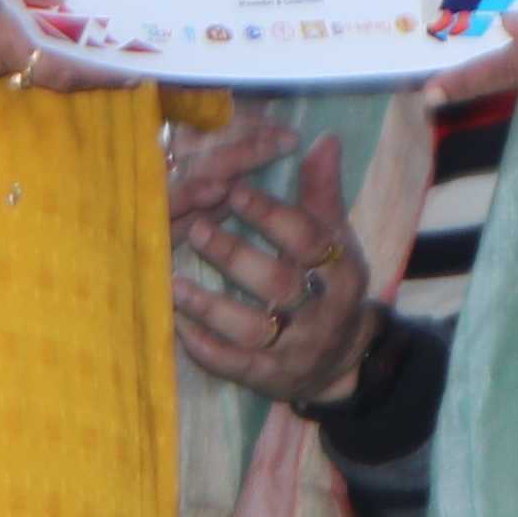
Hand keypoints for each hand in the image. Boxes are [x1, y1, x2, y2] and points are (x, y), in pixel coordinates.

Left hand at [172, 131, 375, 404]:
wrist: (344, 361)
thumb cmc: (331, 286)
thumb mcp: (337, 240)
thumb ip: (322, 193)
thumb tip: (323, 140)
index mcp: (340, 272)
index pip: (308, 240)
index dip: (271, 216)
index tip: (235, 191)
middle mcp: (322, 312)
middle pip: (278, 284)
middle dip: (234, 256)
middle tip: (196, 230)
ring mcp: (295, 348)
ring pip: (250, 328)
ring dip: (209, 306)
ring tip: (173, 283)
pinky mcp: (269, 376)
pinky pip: (235, 365)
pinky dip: (205, 348)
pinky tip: (178, 325)